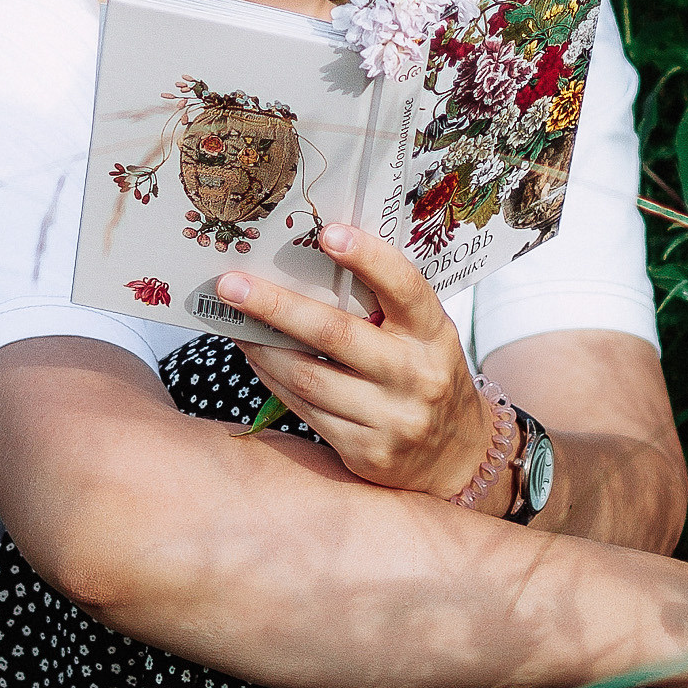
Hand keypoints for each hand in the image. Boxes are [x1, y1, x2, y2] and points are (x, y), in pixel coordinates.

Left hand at [216, 223, 497, 500]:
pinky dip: (273, 380)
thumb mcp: (423, 334)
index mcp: (434, 333)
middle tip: (230, 285)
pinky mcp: (367, 452)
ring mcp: (392, 418)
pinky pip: (306, 409)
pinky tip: (256, 357)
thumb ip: (383, 306)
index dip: (368, 258)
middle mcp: (416, 375)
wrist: (457, 454)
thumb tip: (307, 264)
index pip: (404, 287)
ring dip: (262, 347)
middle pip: (335, 334)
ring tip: (232, 321)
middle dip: (276, 306)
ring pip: (308, 377)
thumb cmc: (425, 372)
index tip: (327, 232)